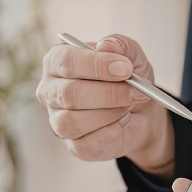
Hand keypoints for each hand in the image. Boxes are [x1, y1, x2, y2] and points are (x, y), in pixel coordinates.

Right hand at [36, 34, 175, 179]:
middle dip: (108, 93)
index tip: (125, 68)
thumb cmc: (127, 79)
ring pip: (72, 122)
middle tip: (135, 90)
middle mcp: (50, 92)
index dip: (96, 65)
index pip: (66, 62)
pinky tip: (122, 122)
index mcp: (57, 62)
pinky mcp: (73, 146)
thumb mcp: (131, 55)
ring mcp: (58, 122)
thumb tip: (106, 45)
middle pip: (68, 94)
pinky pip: (85, 145)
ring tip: (127, 105)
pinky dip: (111, 133)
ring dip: (109, 114)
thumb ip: (120, 45)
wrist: (141, 112)